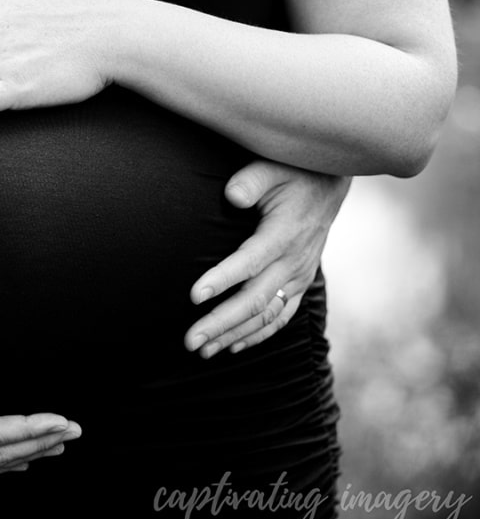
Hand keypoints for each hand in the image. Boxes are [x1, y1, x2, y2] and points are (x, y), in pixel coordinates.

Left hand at [184, 160, 350, 357]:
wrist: (328, 184)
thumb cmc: (292, 173)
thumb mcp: (272, 167)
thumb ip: (251, 180)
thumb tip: (231, 195)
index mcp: (284, 233)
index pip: (250, 261)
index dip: (222, 279)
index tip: (194, 296)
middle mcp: (294, 261)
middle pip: (255, 300)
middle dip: (220, 323)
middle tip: (189, 340)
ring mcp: (298, 276)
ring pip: (266, 315)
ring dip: (233, 334)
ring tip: (202, 351)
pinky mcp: (299, 284)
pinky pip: (280, 317)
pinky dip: (257, 335)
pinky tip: (231, 346)